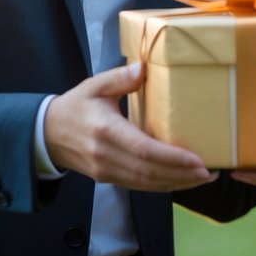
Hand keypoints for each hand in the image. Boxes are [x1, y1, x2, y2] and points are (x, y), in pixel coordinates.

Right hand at [44, 62, 216, 191]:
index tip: (196, 160)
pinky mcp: (107, 179)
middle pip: (149, 172)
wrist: (47, 134)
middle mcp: (106, 155)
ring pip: (146, 184)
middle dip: (182, 175)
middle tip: (208, 171)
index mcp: (105, 130)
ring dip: (176, 183)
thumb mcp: (93, 85)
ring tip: (201, 177)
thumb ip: (118, 78)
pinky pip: (139, 186)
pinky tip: (179, 180)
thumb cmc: (75, 106)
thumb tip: (142, 69)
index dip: (172, 158)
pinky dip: (162, 186)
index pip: (143, 150)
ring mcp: (106, 171)